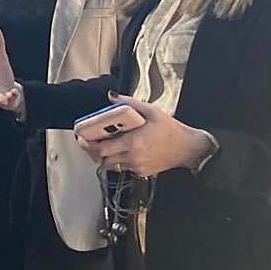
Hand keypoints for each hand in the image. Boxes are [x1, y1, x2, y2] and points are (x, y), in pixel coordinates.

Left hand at [76, 93, 215, 177]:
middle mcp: (133, 157)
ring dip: (104, 156)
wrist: (189, 149)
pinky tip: (120, 150)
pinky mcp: (141, 173)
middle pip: (103, 159)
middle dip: (92, 151)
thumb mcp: (152, 111)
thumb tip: (111, 96)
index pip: (102, 149)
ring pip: (111, 165)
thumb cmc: (171, 129)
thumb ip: (129, 103)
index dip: (88, 144)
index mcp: (133, 143)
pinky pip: (123, 168)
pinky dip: (117, 160)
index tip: (81, 137)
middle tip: (87, 142)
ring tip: (102, 145)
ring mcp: (137, 167)